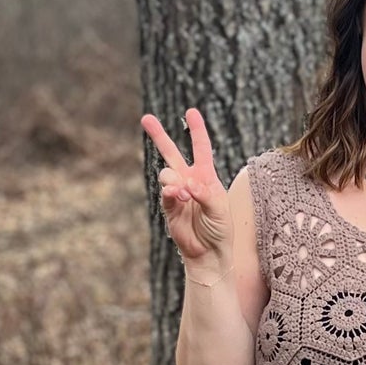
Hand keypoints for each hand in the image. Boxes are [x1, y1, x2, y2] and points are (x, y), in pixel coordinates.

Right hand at [141, 109, 232, 265]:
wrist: (209, 253)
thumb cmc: (220, 229)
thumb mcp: (220, 208)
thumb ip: (204, 193)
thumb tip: (187, 184)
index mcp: (206, 176)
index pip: (201, 148)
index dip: (196, 130)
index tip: (191, 111)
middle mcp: (189, 180)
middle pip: (171, 153)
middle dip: (158, 135)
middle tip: (145, 118)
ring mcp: (177, 193)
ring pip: (166, 174)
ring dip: (173, 181)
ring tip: (185, 195)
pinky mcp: (168, 207)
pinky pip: (164, 193)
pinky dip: (170, 193)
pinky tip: (178, 196)